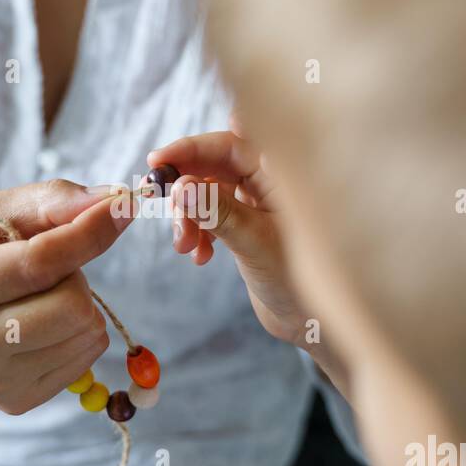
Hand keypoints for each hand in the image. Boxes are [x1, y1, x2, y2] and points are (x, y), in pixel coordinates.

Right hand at [0, 180, 134, 413]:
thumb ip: (49, 200)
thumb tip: (113, 201)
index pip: (38, 264)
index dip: (89, 233)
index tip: (121, 208)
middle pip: (71, 308)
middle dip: (75, 275)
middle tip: (46, 267)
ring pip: (85, 334)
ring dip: (78, 303)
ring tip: (36, 294)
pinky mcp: (13, 401)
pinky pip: (85, 360)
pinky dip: (76, 333)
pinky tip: (39, 321)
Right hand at [149, 119, 307, 345]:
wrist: (307, 320)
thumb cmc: (295, 279)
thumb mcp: (253, 242)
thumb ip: (217, 212)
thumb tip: (182, 187)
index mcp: (281, 174)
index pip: (229, 145)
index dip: (191, 148)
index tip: (157, 162)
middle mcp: (269, 181)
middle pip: (213, 165)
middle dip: (186, 190)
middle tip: (165, 211)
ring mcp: (256, 201)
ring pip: (208, 191)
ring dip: (188, 216)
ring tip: (184, 247)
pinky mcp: (246, 222)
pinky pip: (211, 214)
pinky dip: (199, 231)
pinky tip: (200, 256)